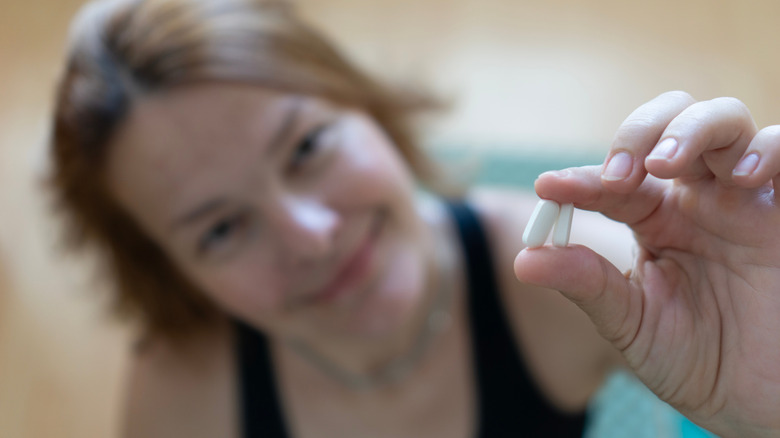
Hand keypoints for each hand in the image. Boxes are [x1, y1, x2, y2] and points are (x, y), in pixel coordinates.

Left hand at [514, 91, 779, 436]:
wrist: (757, 401)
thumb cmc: (694, 360)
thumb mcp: (631, 323)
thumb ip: (586, 284)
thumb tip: (523, 260)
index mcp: (653, 219)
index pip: (611, 181)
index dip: (580, 179)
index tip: (548, 188)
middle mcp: (697, 198)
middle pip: (667, 124)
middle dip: (638, 134)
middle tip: (619, 177)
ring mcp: (745, 198)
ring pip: (723, 121)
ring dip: (690, 129)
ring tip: (666, 164)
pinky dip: (767, 149)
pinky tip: (740, 177)